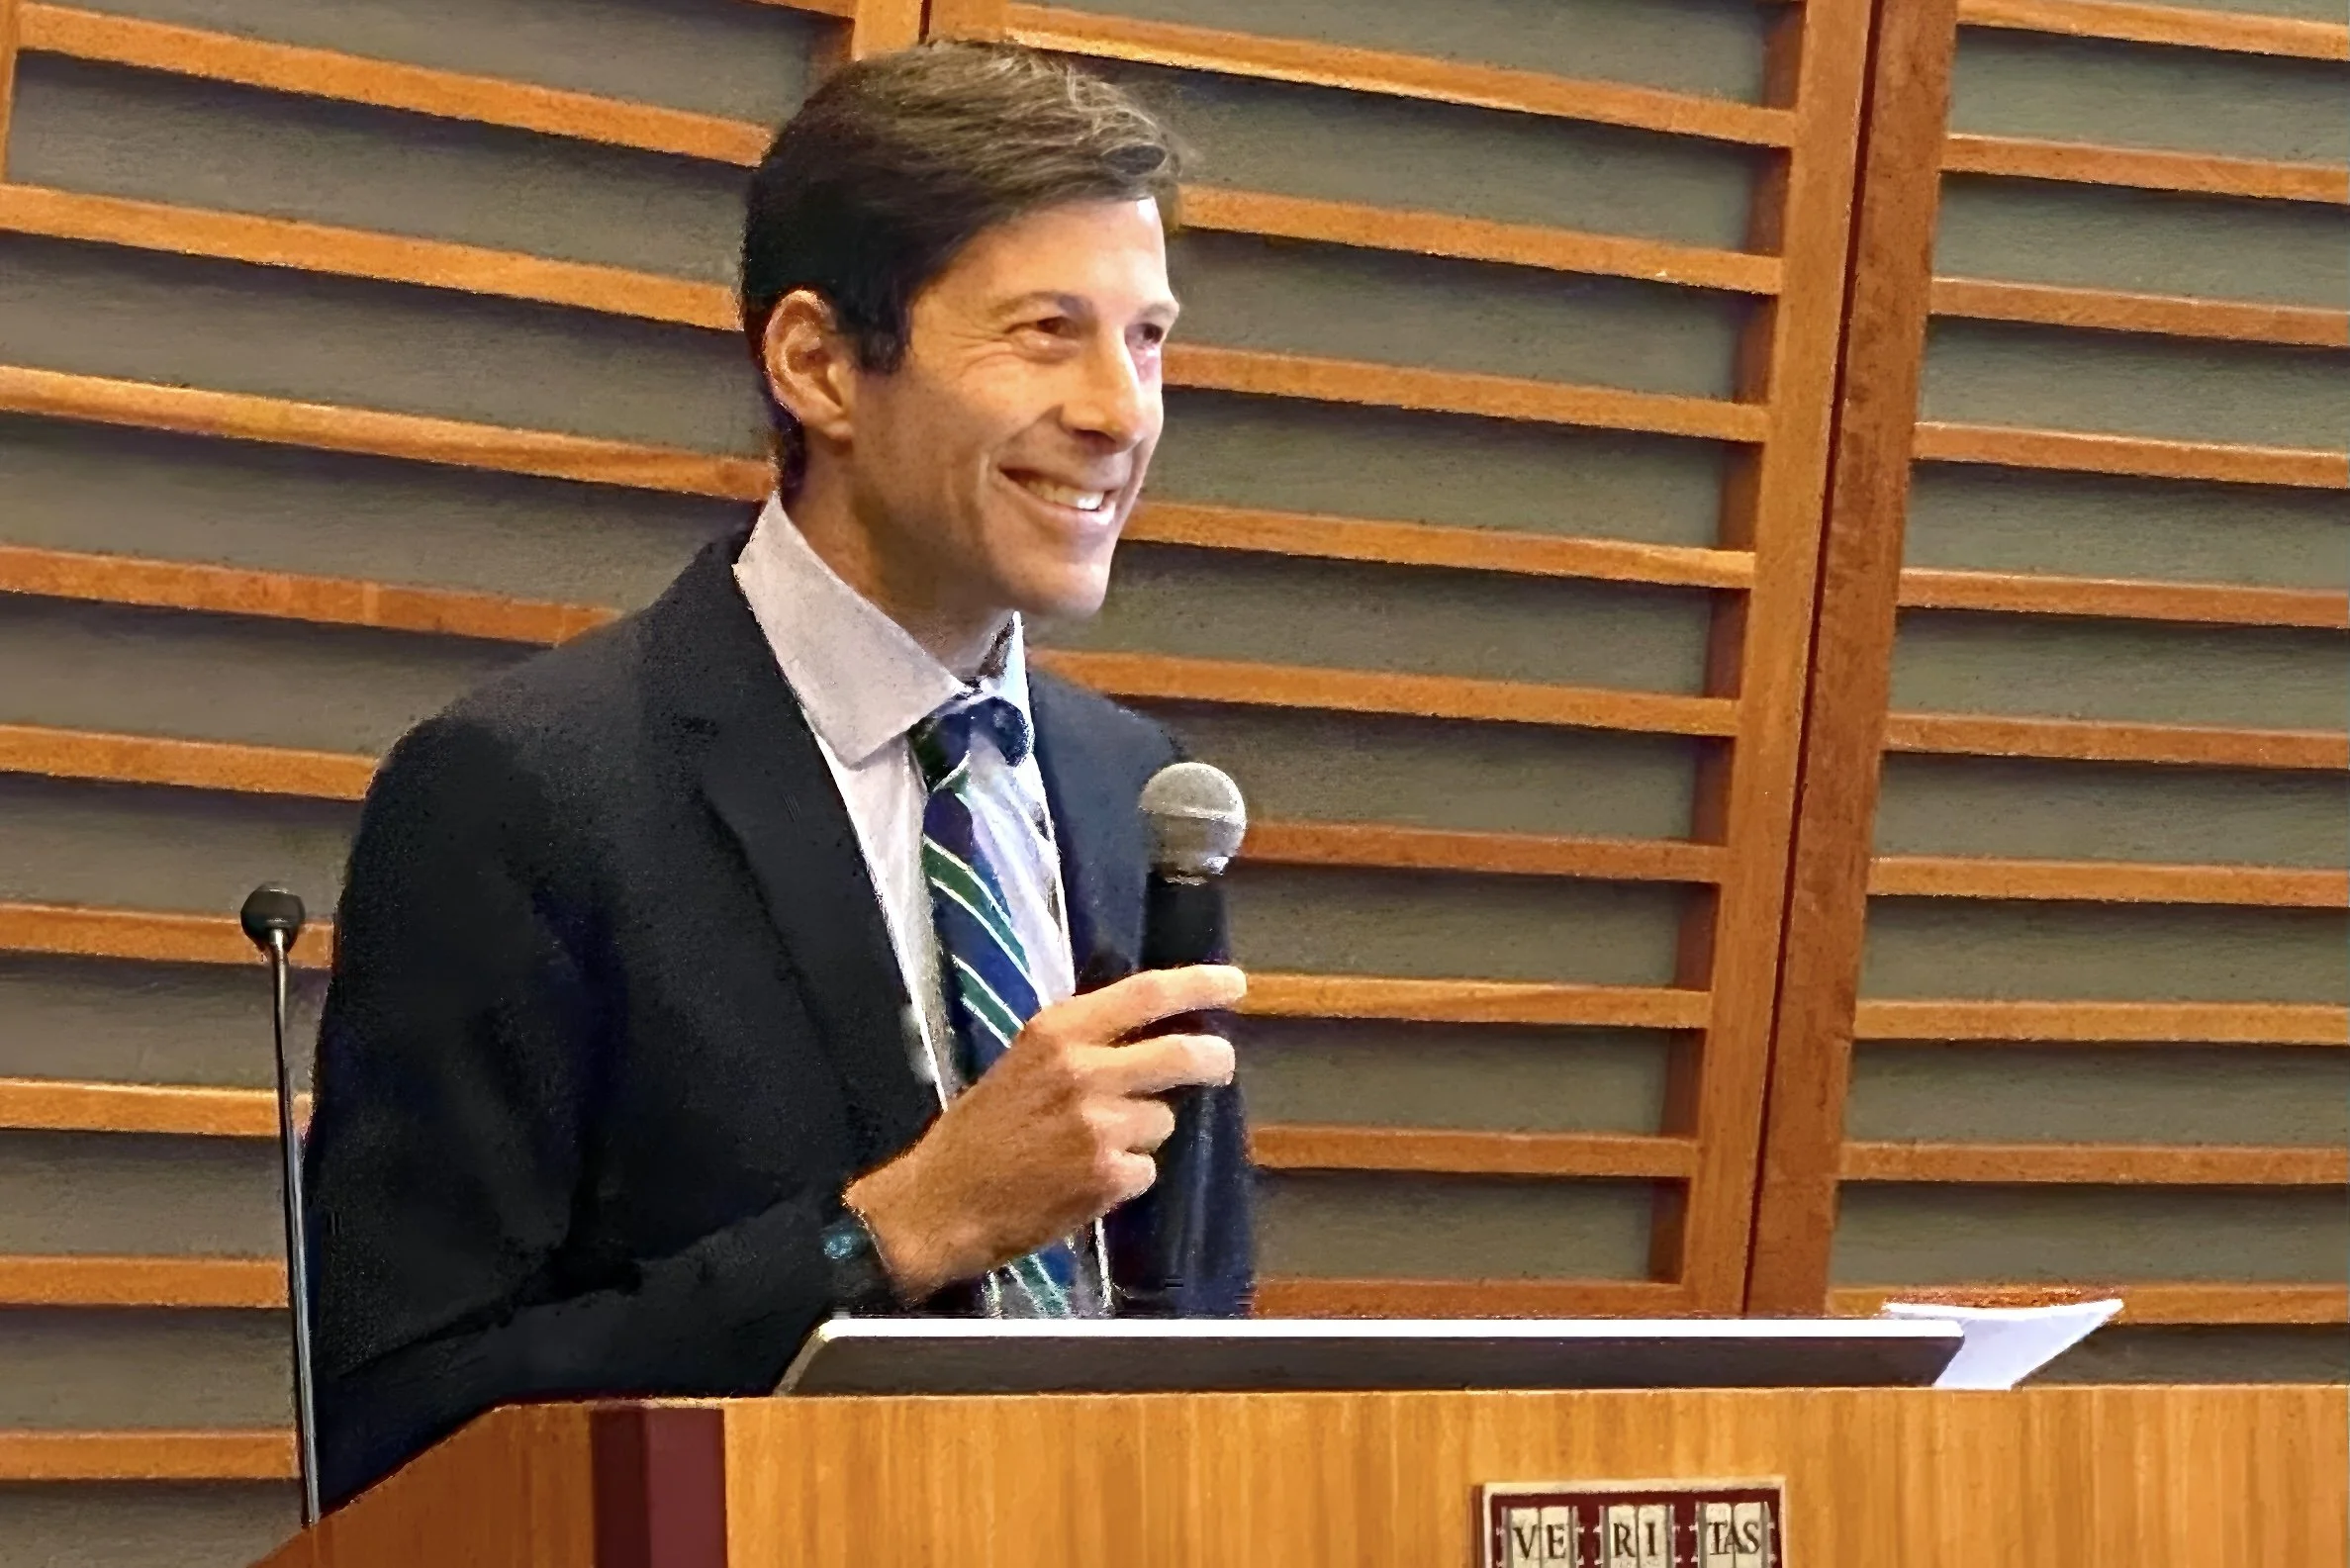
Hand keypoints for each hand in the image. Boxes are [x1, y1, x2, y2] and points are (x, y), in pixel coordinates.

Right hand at [843, 963, 1244, 1299]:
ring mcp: (1100, 1125)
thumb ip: (1082, 1044)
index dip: (1199, 985)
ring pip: (1163, 1121)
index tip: (1234, 985)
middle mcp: (1084, 1070)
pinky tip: (1083, 1180)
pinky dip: (1125, 1177)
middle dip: (1214, 1060)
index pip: (1147, 993)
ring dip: (1142, 1134)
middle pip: (1182, 1053)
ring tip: (1089, 1147)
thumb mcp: (1024, 1062)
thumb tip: (1151, 1032)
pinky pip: (1145, 1169)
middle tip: (1219, 1064)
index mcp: (1058, 1031)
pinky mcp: (1108, 1176)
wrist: (942, 1201)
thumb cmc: (980, 1130)